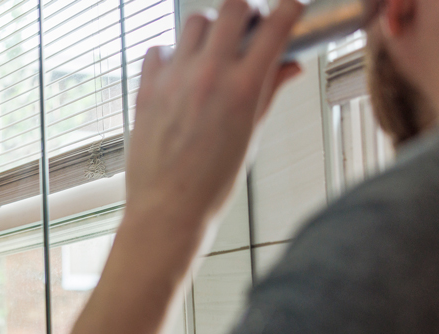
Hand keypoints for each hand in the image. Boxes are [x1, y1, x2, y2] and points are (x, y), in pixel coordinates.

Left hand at [125, 0, 303, 226]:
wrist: (168, 208)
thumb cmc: (212, 182)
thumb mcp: (251, 135)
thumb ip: (269, 92)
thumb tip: (289, 65)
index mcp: (244, 87)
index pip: (277, 24)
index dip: (290, 10)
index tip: (292, 10)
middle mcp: (209, 75)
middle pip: (233, 7)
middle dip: (247, 12)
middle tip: (249, 29)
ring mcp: (174, 79)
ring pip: (195, 21)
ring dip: (209, 28)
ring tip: (213, 49)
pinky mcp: (146, 88)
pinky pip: (160, 49)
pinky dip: (173, 53)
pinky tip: (181, 71)